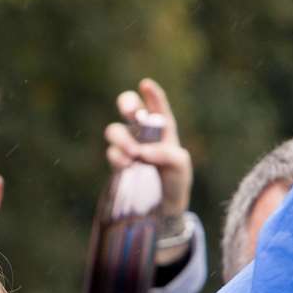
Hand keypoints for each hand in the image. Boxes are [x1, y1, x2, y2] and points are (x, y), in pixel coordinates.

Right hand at [104, 79, 192, 218]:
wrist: (164, 207)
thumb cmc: (176, 180)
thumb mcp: (180, 164)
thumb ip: (164, 153)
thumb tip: (142, 151)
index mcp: (163, 128)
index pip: (157, 106)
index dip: (152, 94)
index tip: (145, 85)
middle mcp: (143, 133)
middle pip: (128, 107)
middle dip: (127, 104)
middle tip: (131, 112)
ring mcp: (128, 146)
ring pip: (114, 130)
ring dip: (122, 138)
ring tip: (133, 153)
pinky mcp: (118, 163)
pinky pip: (112, 153)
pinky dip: (118, 157)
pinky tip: (128, 165)